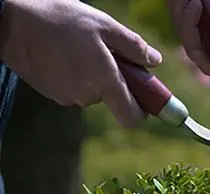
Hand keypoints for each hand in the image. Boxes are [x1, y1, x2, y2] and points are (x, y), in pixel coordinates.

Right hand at [0, 0, 161, 127]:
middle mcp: (86, 96)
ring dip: (95, 75)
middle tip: (109, 54)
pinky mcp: (51, 93)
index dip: (144, 110)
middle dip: (117, 81)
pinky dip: (77, 75)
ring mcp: (66, 97)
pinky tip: (65, 53)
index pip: (132, 117)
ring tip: (81, 48)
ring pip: (93, 91)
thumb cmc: (61, 19)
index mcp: (104, 82)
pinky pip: (75, 88)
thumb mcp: (106, 26)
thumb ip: (134, 47)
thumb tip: (155, 62)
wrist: (12, 21)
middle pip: (113, 99)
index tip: (148, 98)